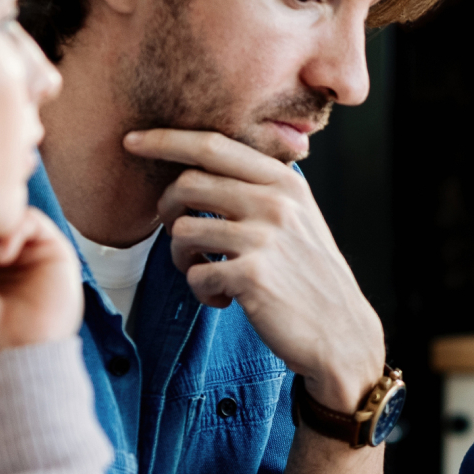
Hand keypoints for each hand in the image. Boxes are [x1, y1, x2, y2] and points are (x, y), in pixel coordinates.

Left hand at [127, 128, 385, 409]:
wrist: (341, 333)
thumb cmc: (311, 276)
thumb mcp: (300, 216)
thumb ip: (262, 186)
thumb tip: (205, 160)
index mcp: (284, 181)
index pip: (213, 145)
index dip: (165, 139)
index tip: (132, 140)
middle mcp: (275, 202)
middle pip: (188, 184)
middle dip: (167, 209)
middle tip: (179, 235)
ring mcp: (263, 238)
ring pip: (183, 230)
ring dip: (180, 256)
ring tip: (203, 270)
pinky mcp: (251, 276)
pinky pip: (194, 273)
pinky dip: (200, 290)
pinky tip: (222, 299)